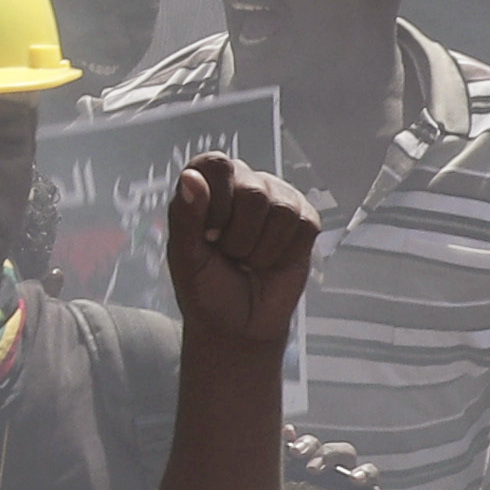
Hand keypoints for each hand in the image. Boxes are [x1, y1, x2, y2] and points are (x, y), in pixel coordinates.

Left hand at [161, 153, 326, 352]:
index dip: (214, 203)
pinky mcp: (304, 219)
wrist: (239, 325)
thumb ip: (185, 216)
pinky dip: (286, 253)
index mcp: (206, 183)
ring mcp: (276, 198)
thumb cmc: (206, 287)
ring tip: (249, 260)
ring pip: (282, 210)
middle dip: (239, 237)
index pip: (215, 164)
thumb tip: (191, 177)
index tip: (208, 236)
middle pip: (253, 192)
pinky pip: (305, 225)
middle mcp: (242, 182)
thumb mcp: (185, 257)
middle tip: (229, 255)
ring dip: (262, 250)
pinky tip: (272, 261)